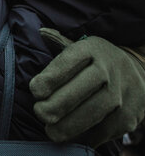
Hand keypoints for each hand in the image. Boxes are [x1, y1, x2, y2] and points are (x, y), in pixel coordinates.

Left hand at [29, 28, 144, 146]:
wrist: (136, 71)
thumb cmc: (95, 60)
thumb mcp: (80, 46)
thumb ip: (58, 41)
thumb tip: (41, 32)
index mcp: (92, 48)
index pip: (69, 61)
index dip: (50, 77)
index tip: (34, 90)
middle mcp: (110, 67)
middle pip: (81, 88)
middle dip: (57, 104)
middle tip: (39, 112)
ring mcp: (123, 91)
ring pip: (95, 111)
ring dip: (69, 125)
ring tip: (50, 131)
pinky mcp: (131, 113)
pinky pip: (107, 128)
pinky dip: (87, 135)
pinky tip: (71, 137)